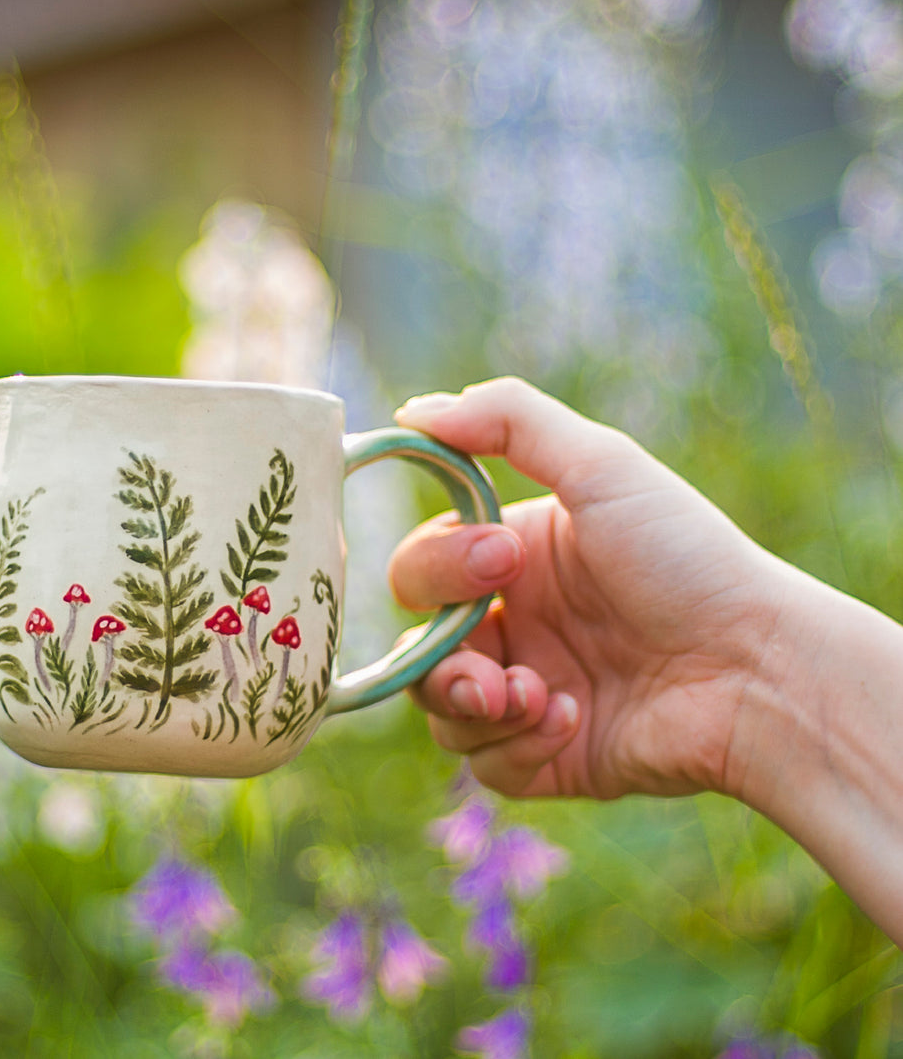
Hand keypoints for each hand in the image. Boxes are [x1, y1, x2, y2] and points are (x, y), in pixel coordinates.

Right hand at [389, 377, 795, 800]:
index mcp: (514, 559)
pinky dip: (519, 745)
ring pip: (440, 712)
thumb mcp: (604, 465)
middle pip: (417, 647)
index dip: (439, 568)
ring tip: (538, 698)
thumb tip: (414, 411)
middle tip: (493, 666)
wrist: (759, 671)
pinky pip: (487, 763)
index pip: (420, 568)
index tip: (504, 563)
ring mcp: (528, 694)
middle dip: (441, 656)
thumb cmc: (688, 561)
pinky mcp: (549, 758)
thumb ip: (507, 421)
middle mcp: (516, 626)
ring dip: (475, 706)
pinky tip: (576, 720)